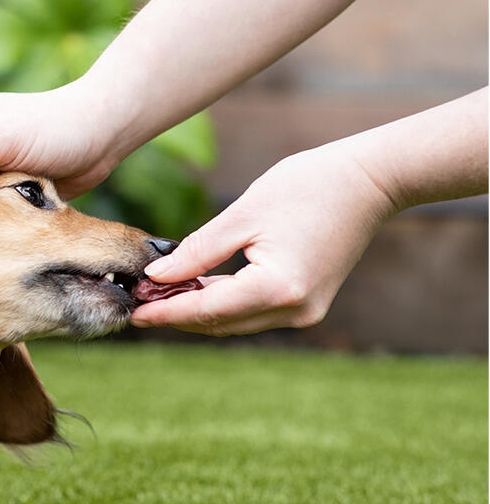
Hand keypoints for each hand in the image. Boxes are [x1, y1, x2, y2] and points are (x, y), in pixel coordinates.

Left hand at [131, 145, 398, 335]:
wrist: (371, 180)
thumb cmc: (308, 186)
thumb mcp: (243, 215)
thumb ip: (198, 251)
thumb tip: (157, 276)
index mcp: (278, 287)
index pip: (206, 310)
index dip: (166, 312)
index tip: (133, 313)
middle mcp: (294, 310)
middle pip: (219, 323)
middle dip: (176, 315)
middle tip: (137, 303)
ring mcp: (305, 312)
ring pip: (235, 322)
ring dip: (198, 311)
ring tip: (158, 296)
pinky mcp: (308, 305)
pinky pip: (253, 312)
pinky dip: (223, 304)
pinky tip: (195, 288)